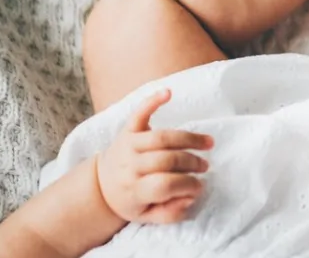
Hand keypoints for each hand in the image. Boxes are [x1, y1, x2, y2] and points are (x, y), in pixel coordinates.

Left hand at [97, 89, 213, 223]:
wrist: (101, 185)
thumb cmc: (131, 201)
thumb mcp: (148, 217)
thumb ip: (171, 212)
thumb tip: (191, 197)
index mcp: (134, 190)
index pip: (165, 185)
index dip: (188, 185)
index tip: (200, 186)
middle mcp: (129, 166)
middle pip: (167, 160)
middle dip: (192, 162)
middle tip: (205, 166)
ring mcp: (127, 145)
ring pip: (162, 137)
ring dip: (189, 138)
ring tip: (207, 143)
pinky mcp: (127, 130)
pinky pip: (139, 113)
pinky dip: (152, 101)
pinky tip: (169, 93)